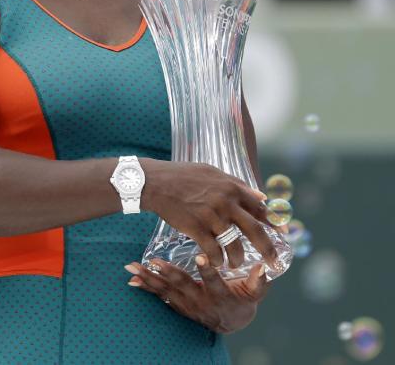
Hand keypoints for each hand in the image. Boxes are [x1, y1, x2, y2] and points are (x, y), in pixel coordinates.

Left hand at [126, 255, 268, 333]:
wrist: (230, 323)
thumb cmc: (243, 300)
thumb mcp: (255, 293)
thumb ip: (259, 281)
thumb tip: (263, 266)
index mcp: (221, 295)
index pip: (215, 282)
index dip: (208, 272)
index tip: (202, 258)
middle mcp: (201, 301)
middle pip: (183, 286)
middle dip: (168, 273)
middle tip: (155, 261)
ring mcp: (186, 304)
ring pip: (166, 291)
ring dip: (148, 278)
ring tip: (133, 267)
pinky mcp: (177, 305)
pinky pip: (159, 297)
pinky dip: (145, 288)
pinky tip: (131, 280)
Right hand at [142, 160, 277, 268]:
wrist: (155, 182)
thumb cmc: (182, 176)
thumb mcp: (212, 173)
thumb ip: (238, 184)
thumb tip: (262, 195)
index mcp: (232, 187)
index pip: (261, 208)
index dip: (275, 224)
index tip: (284, 236)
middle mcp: (226, 202)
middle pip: (256, 231)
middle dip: (268, 250)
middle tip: (275, 263)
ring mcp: (212, 216)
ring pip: (235, 245)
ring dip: (238, 259)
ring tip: (236, 265)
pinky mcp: (196, 228)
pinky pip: (213, 251)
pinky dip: (216, 260)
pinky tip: (216, 263)